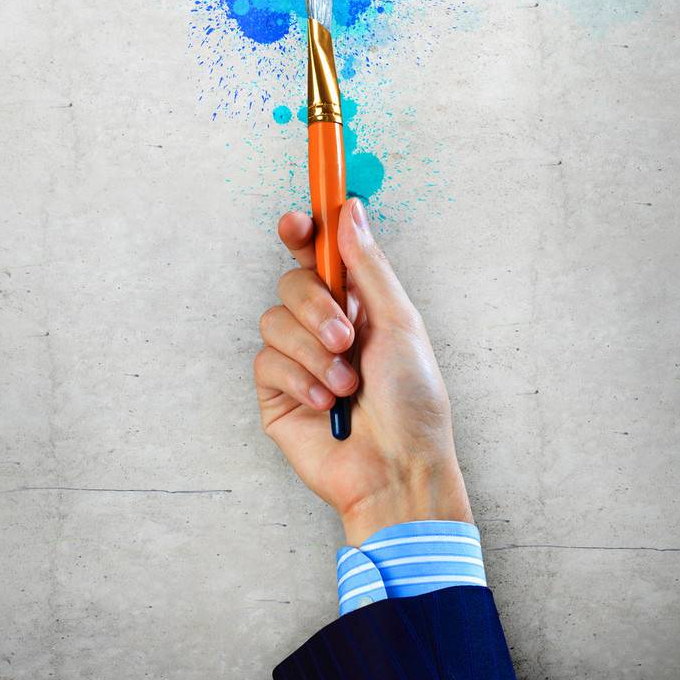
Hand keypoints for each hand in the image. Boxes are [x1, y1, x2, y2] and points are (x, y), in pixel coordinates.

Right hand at [253, 197, 471, 545]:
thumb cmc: (413, 403)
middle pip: (292, 281)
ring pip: (274, 319)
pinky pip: (266, 361)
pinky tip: (325, 402)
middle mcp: (325, 326)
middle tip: (346, 337)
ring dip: (313, 351)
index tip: (298, 222)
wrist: (397, 470)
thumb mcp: (399, 322)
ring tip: (344, 383)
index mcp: (358, 304)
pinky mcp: (277, 393)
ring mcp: (298, 359)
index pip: (320, 254)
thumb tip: (349, 209)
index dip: (304, 232)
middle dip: (317, 307)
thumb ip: (368, 265)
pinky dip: (299, 378)